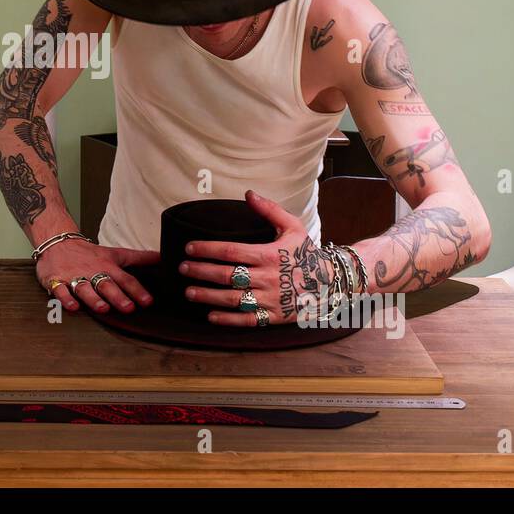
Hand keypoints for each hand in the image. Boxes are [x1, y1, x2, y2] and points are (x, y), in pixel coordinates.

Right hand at [36, 237, 157, 313]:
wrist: (58, 242)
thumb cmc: (90, 253)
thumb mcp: (117, 254)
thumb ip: (140, 258)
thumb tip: (163, 258)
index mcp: (108, 267)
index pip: (126, 279)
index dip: (137, 290)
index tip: (148, 302)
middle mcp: (93, 272)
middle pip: (107, 284)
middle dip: (117, 296)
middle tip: (128, 308)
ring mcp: (75, 276)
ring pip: (85, 288)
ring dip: (94, 298)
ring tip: (103, 308)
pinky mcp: (57, 280)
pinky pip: (60, 290)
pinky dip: (66, 298)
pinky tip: (73, 307)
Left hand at [178, 190, 335, 326]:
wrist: (331, 283)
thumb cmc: (307, 253)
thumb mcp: (293, 227)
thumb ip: (270, 210)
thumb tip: (248, 193)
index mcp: (270, 255)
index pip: (231, 251)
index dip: (207, 249)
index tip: (189, 248)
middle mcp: (268, 278)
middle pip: (227, 275)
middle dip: (201, 271)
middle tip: (182, 268)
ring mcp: (270, 299)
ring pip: (233, 299)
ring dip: (208, 295)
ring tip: (189, 291)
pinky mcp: (273, 317)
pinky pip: (247, 320)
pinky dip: (227, 319)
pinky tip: (210, 315)